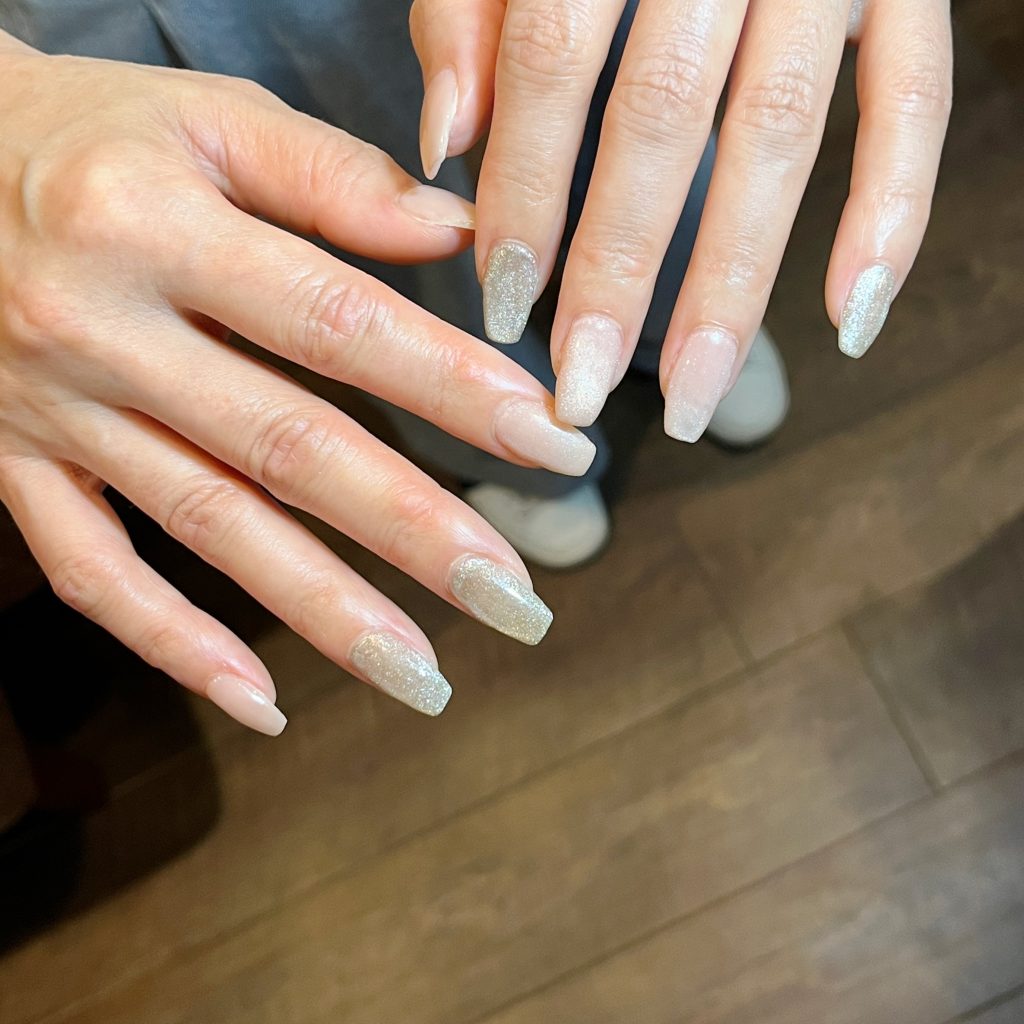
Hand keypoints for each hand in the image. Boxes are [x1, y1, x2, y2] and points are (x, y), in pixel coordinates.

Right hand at [0, 37, 595, 731]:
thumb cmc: (84, 135)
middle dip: (416, 535)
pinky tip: (265, 705)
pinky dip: (174, 645)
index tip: (558, 445)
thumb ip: (333, 177)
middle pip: (289, 450)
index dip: (457, 390)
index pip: (340, 326)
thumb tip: (461, 233)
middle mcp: (105, 331)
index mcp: (160, 228)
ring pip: (208, 529)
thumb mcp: (202, 118)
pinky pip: (91, 574)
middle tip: (519, 602)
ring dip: (324, 613)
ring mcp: (57, 414)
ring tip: (426, 678)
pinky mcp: (18, 469)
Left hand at [411, 0, 952, 432]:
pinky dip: (892, 210)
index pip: (551, 63)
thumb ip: (471, 11)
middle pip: (665, 119)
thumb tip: (448, 141)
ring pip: (782, 133)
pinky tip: (851, 318)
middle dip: (618, 270)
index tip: (503, 303)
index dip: (525, 191)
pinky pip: (914, 98)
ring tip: (692, 397)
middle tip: (580, 387)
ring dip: (733, 284)